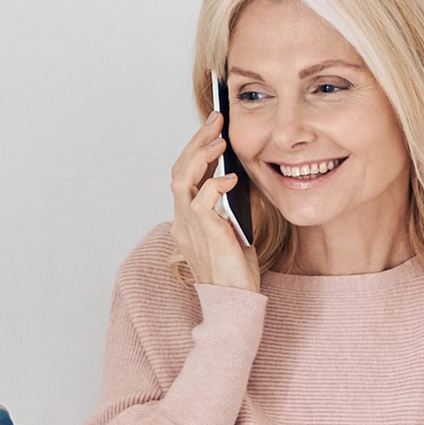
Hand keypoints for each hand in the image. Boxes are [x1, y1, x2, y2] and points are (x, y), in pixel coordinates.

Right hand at [169, 111, 259, 291]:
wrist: (236, 303)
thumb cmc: (237, 274)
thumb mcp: (238, 231)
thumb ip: (235, 206)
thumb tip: (245, 178)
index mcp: (187, 221)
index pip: (185, 177)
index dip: (196, 151)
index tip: (213, 131)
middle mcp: (182, 222)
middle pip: (178, 171)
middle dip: (196, 142)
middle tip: (215, 121)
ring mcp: (188, 228)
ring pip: (181, 179)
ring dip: (199, 155)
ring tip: (218, 139)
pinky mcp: (204, 234)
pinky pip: (200, 200)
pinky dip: (213, 183)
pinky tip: (230, 178)